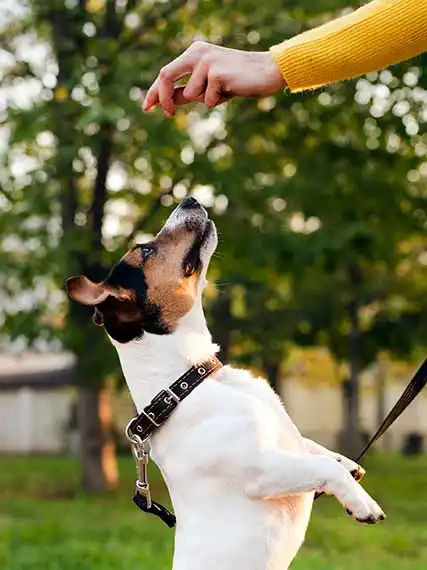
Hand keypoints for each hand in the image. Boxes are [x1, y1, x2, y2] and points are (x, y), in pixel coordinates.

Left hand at [143, 41, 284, 116]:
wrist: (265, 72)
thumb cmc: (236, 81)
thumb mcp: (208, 87)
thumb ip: (188, 91)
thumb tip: (167, 102)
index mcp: (193, 53)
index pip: (167, 73)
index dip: (155, 91)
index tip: (147, 107)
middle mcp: (197, 53)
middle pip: (166, 76)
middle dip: (163, 98)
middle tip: (167, 114)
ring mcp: (206, 61)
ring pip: (191, 94)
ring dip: (205, 101)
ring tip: (223, 92)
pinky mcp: (216, 72)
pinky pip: (208, 100)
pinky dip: (217, 102)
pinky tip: (231, 91)